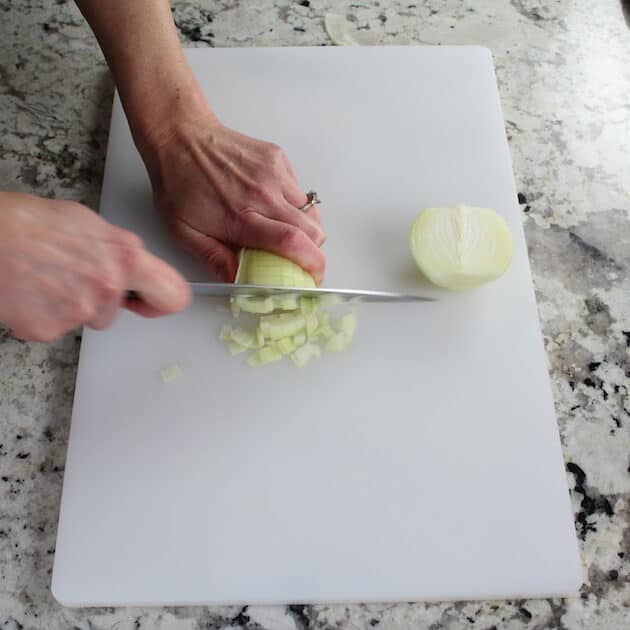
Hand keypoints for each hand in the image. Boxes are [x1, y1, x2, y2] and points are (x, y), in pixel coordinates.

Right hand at [0, 192, 190, 341]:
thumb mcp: (88, 224)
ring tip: (46, 277)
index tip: (146, 301)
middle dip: (101, 301)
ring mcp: (79, 311)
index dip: (160, 302)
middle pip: (116, 311)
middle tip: (73, 278)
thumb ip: (118, 251)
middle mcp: (108, 287)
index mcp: (125, 257)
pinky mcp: (49, 329)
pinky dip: (43, 314)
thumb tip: (129, 264)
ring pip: (86, 318)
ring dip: (69, 305)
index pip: (174, 296)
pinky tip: (31, 290)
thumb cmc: (29, 222)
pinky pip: (55, 328)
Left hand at [140, 111, 325, 283]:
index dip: (311, 263)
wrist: (180, 138)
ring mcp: (274, 173)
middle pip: (313, 230)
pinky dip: (294, 205)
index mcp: (241, 216)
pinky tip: (273, 204)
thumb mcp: (184, 231)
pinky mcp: (278, 159)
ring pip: (311, 212)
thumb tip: (238, 279)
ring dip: (304, 228)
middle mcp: (263, 194)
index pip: (291, 242)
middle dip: (313, 251)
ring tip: (282, 230)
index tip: (313, 276)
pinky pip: (300, 191)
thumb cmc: (179, 183)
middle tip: (300, 259)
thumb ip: (214, 258)